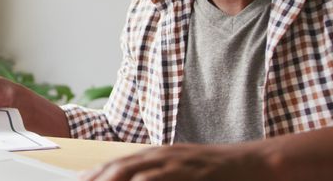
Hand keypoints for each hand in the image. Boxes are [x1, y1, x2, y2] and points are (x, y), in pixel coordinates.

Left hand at [80, 142, 271, 180]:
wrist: (250, 163)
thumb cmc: (216, 172)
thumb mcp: (183, 170)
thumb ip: (159, 174)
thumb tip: (140, 180)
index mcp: (159, 154)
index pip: (120, 163)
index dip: (98, 172)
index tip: (81, 180)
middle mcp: (163, 154)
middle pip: (122, 165)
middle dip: (98, 176)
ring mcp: (177, 160)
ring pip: (137, 168)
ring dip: (114, 177)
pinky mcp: (192, 169)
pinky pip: (164, 175)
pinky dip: (148, 180)